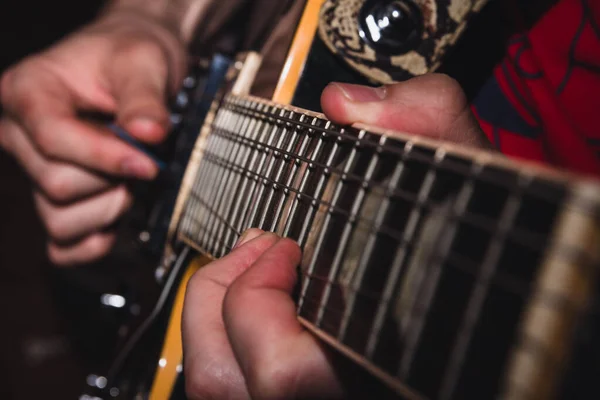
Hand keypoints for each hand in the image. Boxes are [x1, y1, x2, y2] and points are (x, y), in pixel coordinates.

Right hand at [0, 11, 185, 265]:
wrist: (134, 69)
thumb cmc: (130, 58)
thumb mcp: (143, 60)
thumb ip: (145, 95)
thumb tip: (147, 133)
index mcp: (27, 92)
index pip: (53, 139)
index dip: (105, 157)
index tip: (149, 163)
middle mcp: (20, 136)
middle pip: (57, 184)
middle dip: (112, 180)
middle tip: (145, 162)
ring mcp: (35, 172)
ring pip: (59, 218)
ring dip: (108, 210)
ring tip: (132, 182)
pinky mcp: (56, 200)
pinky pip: (62, 245)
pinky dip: (93, 242)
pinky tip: (118, 222)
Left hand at [183, 74, 490, 398]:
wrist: (504, 294)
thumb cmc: (496, 257)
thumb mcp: (477, 185)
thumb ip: (426, 123)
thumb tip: (347, 104)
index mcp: (379, 372)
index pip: (288, 379)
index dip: (258, 305)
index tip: (282, 243)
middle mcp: (339, 397)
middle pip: (228, 382)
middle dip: (224, 297)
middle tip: (262, 247)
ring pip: (221, 387)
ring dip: (216, 314)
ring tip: (251, 265)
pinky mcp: (304, 392)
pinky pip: (235, 382)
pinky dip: (227, 333)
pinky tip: (259, 294)